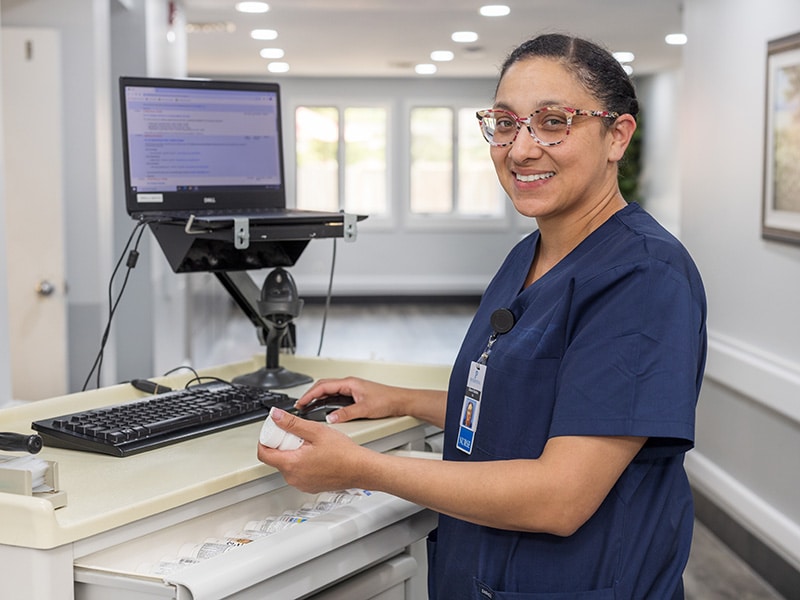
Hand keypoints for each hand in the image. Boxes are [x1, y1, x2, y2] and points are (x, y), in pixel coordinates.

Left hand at [256, 408, 371, 492]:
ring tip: (310, 444)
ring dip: (293, 454)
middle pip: (277, 459)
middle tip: (298, 435)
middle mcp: (294, 478)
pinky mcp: (310, 486)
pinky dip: (302, 463)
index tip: (274, 431)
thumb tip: (276, 416)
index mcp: (292, 464)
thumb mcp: (316, 431)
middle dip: (283, 445)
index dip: (265, 440)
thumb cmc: (344, 453)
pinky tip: (316, 455)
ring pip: (288, 466)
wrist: (361, 469)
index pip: (263, 454)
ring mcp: (302, 484)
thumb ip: (293, 423)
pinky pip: (299, 473)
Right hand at [295, 377, 406, 423]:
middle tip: (301, 405)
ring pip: (329, 390)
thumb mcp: (364, 409)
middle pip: (324, 386)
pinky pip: (336, 395)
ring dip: (318, 397)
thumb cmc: (387, 400)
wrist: (401, 401)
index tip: (301, 403)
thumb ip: (346, 414)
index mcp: (349, 383)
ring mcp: (352, 388)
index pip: (323, 386)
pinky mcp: (355, 394)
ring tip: (309, 407)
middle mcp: (349, 384)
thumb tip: (331, 418)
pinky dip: (327, 400)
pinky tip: (325, 408)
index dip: (310, 394)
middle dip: (311, 395)